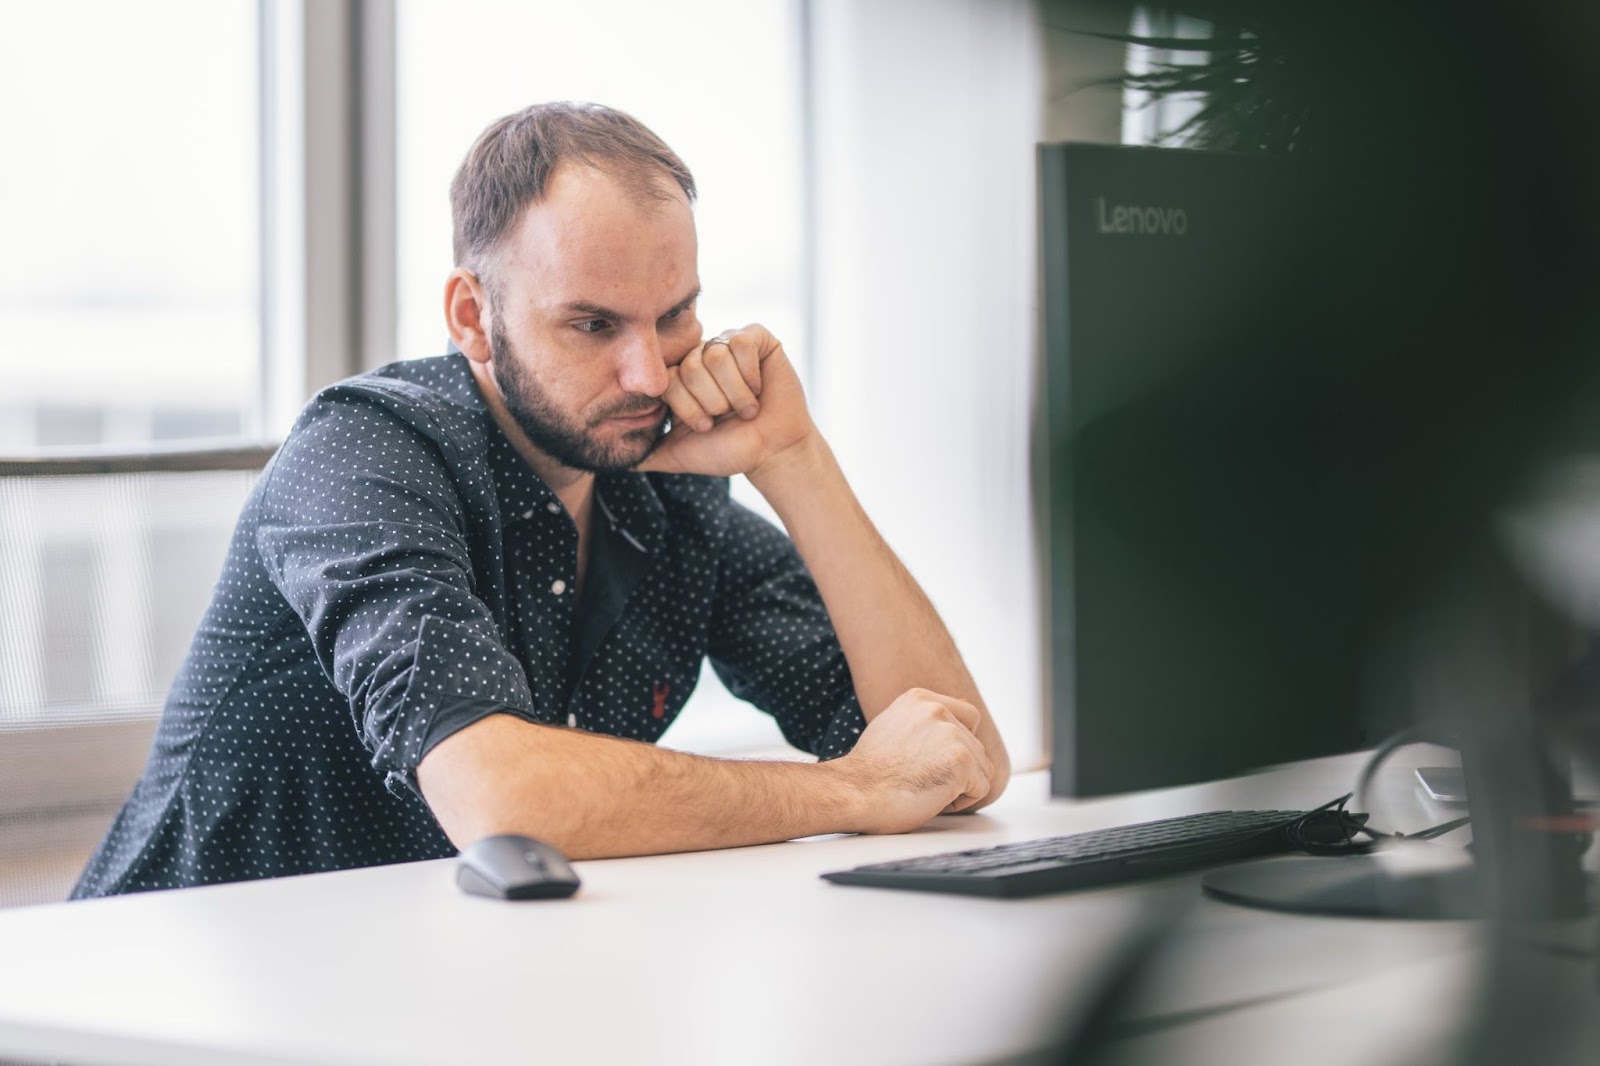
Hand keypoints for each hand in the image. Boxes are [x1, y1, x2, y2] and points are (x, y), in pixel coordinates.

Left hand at [637, 324, 815, 478]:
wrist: (773, 452)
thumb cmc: (729, 451)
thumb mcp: (677, 455)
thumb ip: (645, 454)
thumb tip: (612, 462)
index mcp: (680, 378)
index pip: (667, 380)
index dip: (688, 407)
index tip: (705, 426)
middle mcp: (700, 356)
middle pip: (691, 368)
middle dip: (714, 402)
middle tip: (728, 416)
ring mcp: (727, 344)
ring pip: (716, 356)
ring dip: (735, 393)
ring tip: (747, 406)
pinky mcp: (756, 338)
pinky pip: (741, 343)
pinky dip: (751, 373)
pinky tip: (759, 387)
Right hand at [830, 688, 996, 834]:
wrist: (854, 792)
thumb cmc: (868, 772)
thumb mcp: (892, 726)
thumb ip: (922, 721)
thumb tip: (949, 721)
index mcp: (920, 699)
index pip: (968, 717)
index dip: (959, 744)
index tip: (934, 760)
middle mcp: (937, 710)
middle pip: (977, 745)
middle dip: (957, 769)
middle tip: (921, 779)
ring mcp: (951, 734)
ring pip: (983, 767)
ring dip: (961, 785)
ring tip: (926, 788)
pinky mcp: (960, 760)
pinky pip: (982, 787)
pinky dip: (962, 801)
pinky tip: (932, 798)